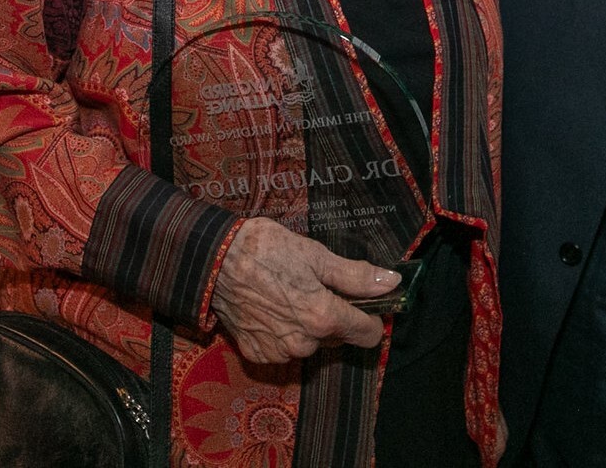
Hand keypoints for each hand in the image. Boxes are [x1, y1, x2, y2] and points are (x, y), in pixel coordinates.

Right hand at [209, 217, 397, 363]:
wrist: (214, 261)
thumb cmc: (267, 251)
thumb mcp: (317, 256)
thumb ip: (356, 276)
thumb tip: (392, 282)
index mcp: (323, 318)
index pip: (369, 334)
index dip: (372, 316)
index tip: (364, 301)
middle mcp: (304, 343)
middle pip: (338, 336)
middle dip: (335, 316)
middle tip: (317, 287)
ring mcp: (279, 352)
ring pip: (311, 343)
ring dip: (308, 326)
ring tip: (290, 294)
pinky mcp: (258, 354)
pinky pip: (284, 348)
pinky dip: (283, 332)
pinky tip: (272, 308)